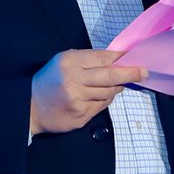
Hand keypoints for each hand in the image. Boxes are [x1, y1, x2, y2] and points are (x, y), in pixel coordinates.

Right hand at [29, 49, 147, 135]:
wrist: (30, 107)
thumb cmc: (50, 80)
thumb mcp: (64, 61)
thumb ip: (88, 60)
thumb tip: (116, 60)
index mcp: (70, 62)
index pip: (103, 58)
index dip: (121, 58)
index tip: (134, 57)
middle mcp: (74, 80)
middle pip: (111, 76)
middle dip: (131, 73)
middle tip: (144, 72)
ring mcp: (78, 100)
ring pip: (109, 93)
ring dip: (116, 88)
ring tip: (115, 84)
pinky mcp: (81, 116)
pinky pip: (102, 106)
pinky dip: (105, 99)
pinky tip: (99, 96)